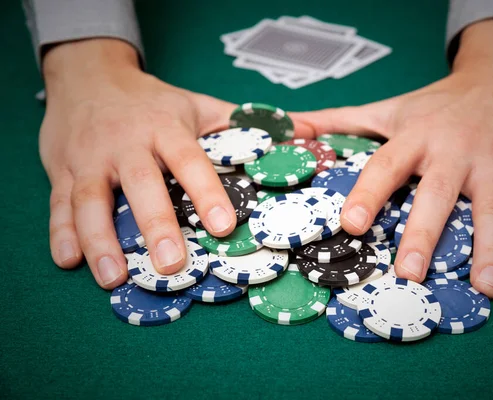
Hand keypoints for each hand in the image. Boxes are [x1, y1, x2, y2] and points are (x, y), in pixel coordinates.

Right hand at [41, 39, 236, 288]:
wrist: (88, 75)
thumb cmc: (152, 100)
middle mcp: (128, 144)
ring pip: (91, 198)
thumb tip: (302, 131)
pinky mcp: (62, 169)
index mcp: (166, 128)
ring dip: (101, 239)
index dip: (207, 193)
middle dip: (156, 225)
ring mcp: (91, 157)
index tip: (225, 226)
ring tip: (114, 277)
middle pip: (142, 184)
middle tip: (173, 264)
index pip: (190, 162)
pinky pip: (59, 203)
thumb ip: (242, 122)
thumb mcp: (198, 104)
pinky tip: (68, 260)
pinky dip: (61, 232)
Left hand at [293, 19, 492, 297]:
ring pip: (492, 207)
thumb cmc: (436, 104)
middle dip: (425, 233)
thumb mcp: (387, 108)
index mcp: (416, 136)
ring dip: (489, 247)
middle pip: (438, 194)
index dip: (368, 193)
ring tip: (484, 286)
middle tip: (410, 273)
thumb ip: (338, 121)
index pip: (387, 165)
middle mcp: (455, 151)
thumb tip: (290, 126)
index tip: (350, 224)